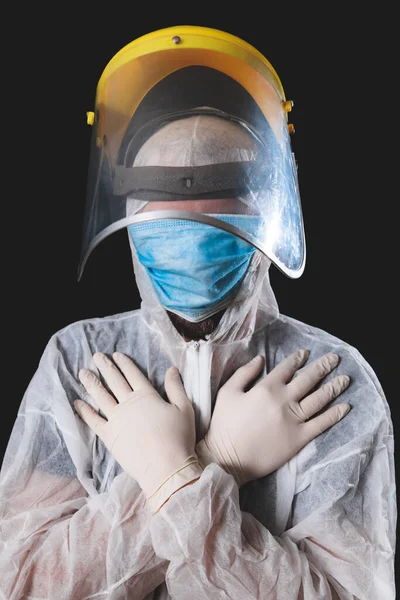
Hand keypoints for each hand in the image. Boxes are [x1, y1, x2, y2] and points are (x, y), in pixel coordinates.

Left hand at [74, 352, 197, 497]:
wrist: (165, 467)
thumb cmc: (179, 438)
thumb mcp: (184, 408)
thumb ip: (175, 388)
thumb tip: (171, 369)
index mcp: (147, 396)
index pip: (133, 374)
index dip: (124, 363)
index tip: (116, 355)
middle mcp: (129, 404)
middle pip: (114, 381)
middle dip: (105, 367)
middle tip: (96, 356)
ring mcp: (116, 419)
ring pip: (100, 397)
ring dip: (91, 383)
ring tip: (82, 372)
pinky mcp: (109, 436)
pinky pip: (93, 420)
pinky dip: (84, 411)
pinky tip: (77, 403)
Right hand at [196, 349, 350, 485]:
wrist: (229, 459)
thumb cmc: (224, 425)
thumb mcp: (227, 392)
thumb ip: (244, 373)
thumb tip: (260, 359)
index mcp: (266, 388)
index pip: (287, 368)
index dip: (298, 359)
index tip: (306, 353)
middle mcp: (283, 400)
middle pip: (308, 379)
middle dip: (323, 366)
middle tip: (335, 359)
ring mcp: (294, 419)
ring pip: (319, 398)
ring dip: (334, 386)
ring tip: (345, 379)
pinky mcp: (300, 438)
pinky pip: (321, 423)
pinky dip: (335, 414)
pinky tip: (345, 407)